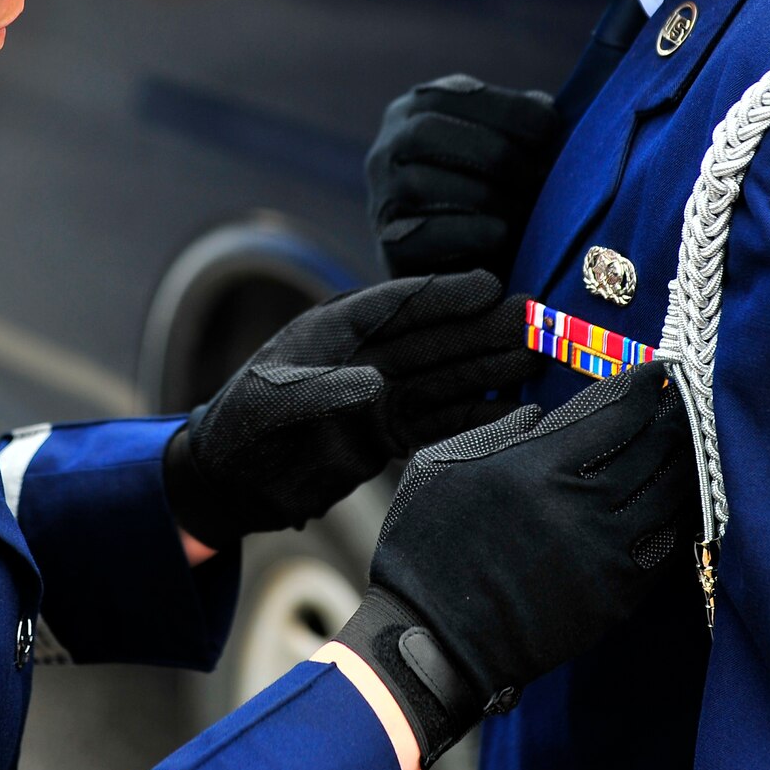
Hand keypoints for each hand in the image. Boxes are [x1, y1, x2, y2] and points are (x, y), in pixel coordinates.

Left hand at [163, 271, 541, 550]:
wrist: (232, 482)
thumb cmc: (243, 430)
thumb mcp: (275, 406)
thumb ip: (324, 393)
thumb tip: (375, 387)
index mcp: (336, 329)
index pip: (399, 304)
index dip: (444, 294)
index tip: (489, 286)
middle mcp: (367, 355)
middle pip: (434, 336)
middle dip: (484, 328)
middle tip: (535, 320)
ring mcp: (381, 394)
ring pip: (445, 375)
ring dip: (489, 368)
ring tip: (536, 357)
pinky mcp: (388, 432)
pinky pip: (439, 419)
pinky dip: (474, 415)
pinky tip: (512, 409)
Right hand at [334, 363, 696, 767]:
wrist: (431, 638)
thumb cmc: (424, 546)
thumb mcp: (440, 466)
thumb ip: (496, 433)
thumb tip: (540, 415)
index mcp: (537, 467)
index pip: (618, 414)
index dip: (646, 389)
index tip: (658, 375)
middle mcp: (580, 507)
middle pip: (655, 449)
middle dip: (676, 419)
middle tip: (685, 404)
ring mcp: (604, 555)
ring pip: (670, 497)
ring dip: (684, 467)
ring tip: (689, 448)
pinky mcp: (615, 598)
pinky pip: (666, 548)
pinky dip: (676, 519)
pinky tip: (675, 504)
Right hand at [365, 75, 559, 279]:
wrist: (465, 267)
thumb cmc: (492, 194)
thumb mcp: (500, 149)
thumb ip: (517, 124)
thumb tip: (542, 109)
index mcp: (413, 112)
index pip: (448, 95)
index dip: (504, 108)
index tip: (551, 130)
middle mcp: (386, 150)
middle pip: (425, 131)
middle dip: (492, 151)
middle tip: (536, 175)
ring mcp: (382, 199)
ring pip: (419, 182)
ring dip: (485, 195)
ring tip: (525, 210)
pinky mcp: (388, 247)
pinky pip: (421, 234)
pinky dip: (467, 231)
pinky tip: (501, 233)